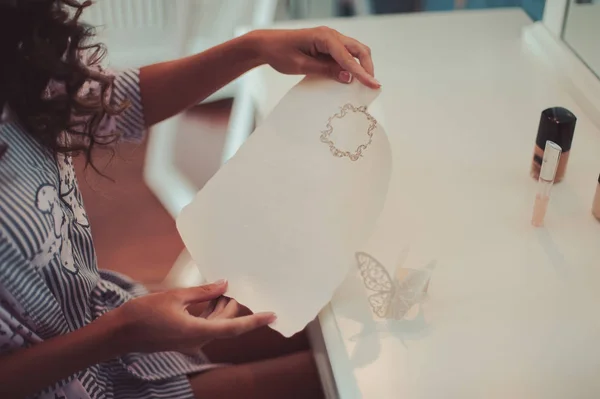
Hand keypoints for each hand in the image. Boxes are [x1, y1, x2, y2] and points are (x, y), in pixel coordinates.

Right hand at [105, 280, 275, 353]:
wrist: (119, 333)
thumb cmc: (143, 314)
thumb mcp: (175, 296)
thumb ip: (203, 292)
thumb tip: (224, 284)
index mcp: (197, 332)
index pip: (234, 327)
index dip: (255, 321)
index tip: (272, 315)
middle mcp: (196, 340)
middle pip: (225, 324)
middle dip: (233, 307)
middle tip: (234, 288)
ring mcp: (189, 341)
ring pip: (215, 326)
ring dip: (221, 310)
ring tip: (222, 290)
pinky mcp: (182, 339)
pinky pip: (204, 327)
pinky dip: (209, 314)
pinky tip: (208, 299)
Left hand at [249, 27, 379, 88]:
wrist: (267, 45)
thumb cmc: (280, 53)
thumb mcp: (302, 65)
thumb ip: (326, 70)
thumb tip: (348, 78)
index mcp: (324, 37)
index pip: (349, 57)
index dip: (362, 73)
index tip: (374, 85)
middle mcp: (330, 35)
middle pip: (358, 49)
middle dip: (367, 67)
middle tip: (371, 85)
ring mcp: (329, 39)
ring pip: (354, 51)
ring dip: (360, 65)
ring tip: (363, 83)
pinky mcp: (327, 45)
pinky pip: (344, 54)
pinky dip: (350, 65)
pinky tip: (350, 77)